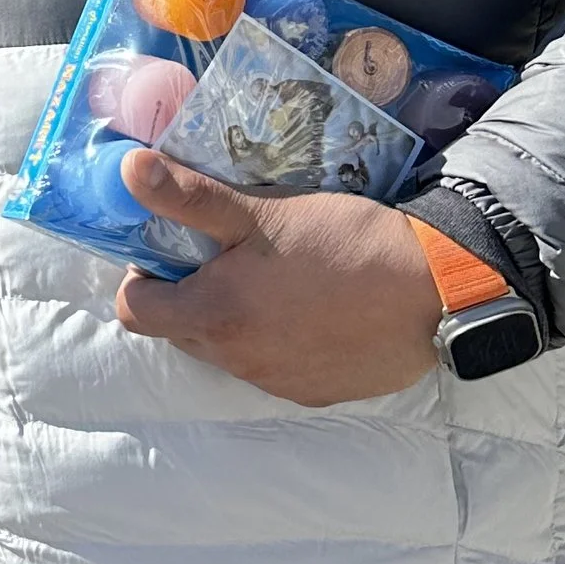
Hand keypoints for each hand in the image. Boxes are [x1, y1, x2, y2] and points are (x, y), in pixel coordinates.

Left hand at [115, 154, 440, 405]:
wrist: (434, 291)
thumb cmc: (343, 243)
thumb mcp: (261, 210)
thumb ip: (190, 197)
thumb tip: (130, 171)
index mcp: (212, 316)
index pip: (134, 311)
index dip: (142, 277)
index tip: (172, 248)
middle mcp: (236, 361)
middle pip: (181, 331)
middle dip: (191, 293)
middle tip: (229, 253)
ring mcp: (276, 383)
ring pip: (229, 350)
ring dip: (236, 318)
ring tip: (278, 276)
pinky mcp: (316, 392)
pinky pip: (275, 367)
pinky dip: (280, 340)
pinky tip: (315, 307)